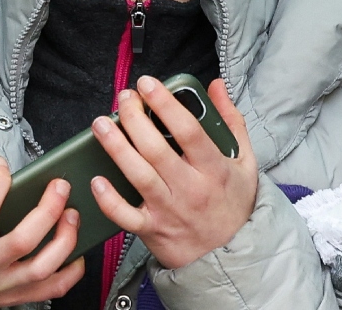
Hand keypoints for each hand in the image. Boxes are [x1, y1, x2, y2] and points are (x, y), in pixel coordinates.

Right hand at [0, 158, 83, 308]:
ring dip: (65, 239)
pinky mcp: (12, 297)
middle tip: (59, 186)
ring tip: (72, 215)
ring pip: (42, 268)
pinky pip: (50, 290)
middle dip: (48, 209)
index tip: (1, 166)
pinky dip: (69, 272)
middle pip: (23, 241)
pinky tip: (75, 250)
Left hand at [90, 77, 257, 268]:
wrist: (231, 256)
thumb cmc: (234, 204)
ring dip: (116, 148)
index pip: (189, 130)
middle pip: (156, 149)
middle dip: (134, 118)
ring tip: (101, 124)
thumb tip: (217, 86)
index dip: (166, 104)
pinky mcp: (152, 229)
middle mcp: (190, 188)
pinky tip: (97, 179)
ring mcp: (169, 210)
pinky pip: (126, 216)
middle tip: (124, 98)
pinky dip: (109, 199)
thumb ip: (231, 121)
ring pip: (138, 175)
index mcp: (214, 168)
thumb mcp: (245, 161)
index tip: (148, 84)